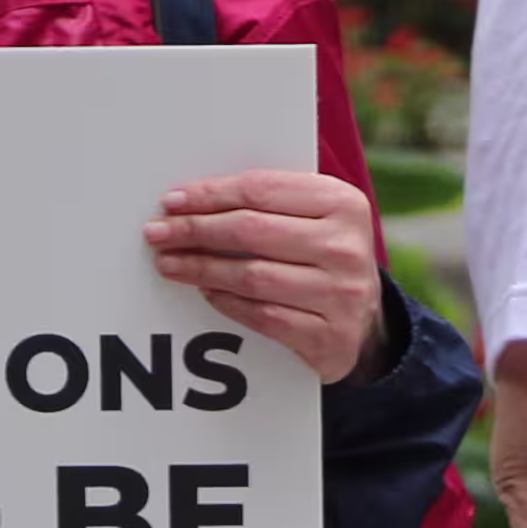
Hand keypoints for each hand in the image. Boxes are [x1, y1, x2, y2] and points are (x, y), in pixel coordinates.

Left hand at [145, 170, 383, 386]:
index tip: (173, 201)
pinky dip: (228, 303)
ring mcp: (340, 294)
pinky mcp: (329, 337)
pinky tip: (206, 292)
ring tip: (170, 264)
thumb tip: (194, 200)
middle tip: (158, 233)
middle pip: (250, 231)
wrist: (368, 324)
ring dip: (202, 269)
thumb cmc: (327, 259)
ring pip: (252, 276)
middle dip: (195, 230)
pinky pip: (263, 317)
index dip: (210, 195)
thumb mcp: (317, 218)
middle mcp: (345, 246)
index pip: (261, 190)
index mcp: (342, 202)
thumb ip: (271, 202)